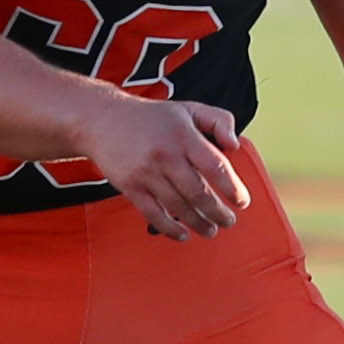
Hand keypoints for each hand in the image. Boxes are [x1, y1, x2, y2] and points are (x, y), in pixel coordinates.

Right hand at [75, 91, 248, 239]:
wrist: (101, 119)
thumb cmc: (150, 117)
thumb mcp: (188, 109)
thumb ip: (219, 120)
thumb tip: (235, 145)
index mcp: (183, 136)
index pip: (215, 167)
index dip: (232, 188)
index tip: (241, 201)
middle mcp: (165, 155)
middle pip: (198, 193)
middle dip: (218, 212)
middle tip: (229, 221)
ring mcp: (146, 173)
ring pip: (178, 207)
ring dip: (198, 223)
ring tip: (211, 230)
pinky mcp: (130, 186)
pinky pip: (153, 213)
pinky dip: (169, 228)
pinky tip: (182, 234)